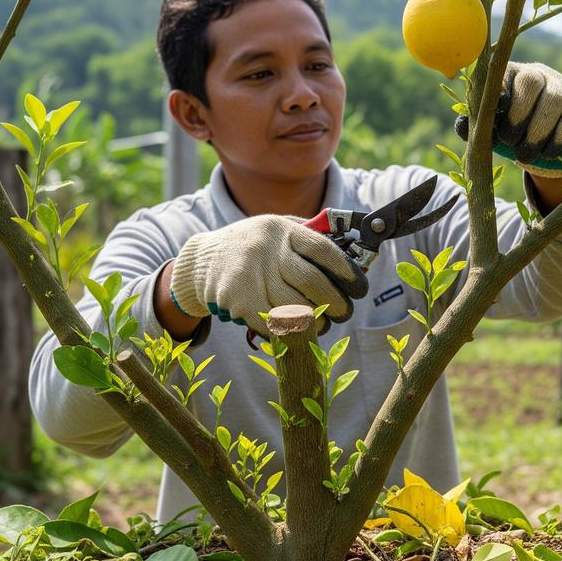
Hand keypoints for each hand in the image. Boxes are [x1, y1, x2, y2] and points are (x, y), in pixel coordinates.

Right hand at [168, 215, 367, 335]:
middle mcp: (266, 249)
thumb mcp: (277, 230)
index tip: (359, 287)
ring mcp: (250, 275)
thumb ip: (309, 238)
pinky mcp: (238, 300)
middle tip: (345, 312)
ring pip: (295, 307)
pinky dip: (288, 331)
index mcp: (282, 230)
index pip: (323, 249)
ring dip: (315, 322)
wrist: (202, 260)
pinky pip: (273, 323)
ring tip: (323, 324)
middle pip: (312, 281)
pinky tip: (297, 331)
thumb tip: (353, 259)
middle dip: (336, 302)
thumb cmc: (253, 247)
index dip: (347, 271)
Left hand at [455, 62, 561, 177]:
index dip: (500, 87)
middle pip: (531, 81)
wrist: (546, 146)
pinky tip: (549, 153)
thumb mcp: (491, 128)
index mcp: (510, 74)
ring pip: (554, 100)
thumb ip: (476, 126)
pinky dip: (561, 136)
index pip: (504, 70)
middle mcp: (538, 74)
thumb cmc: (511, 131)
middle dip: (518, 115)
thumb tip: (463, 126)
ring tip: (525, 157)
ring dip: (538, 131)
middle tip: (509, 142)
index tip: (497, 109)